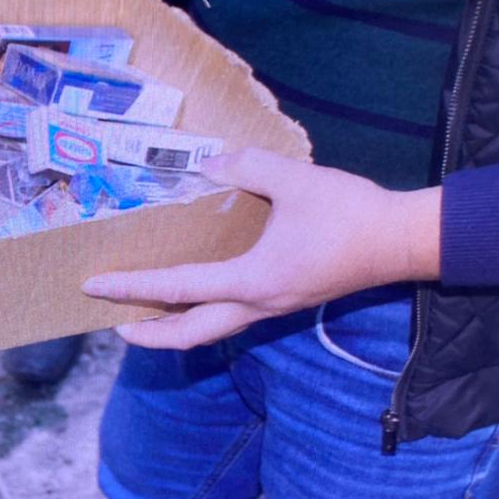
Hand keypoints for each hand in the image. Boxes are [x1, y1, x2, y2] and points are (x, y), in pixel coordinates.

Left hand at [81, 148, 440, 348]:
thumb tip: (209, 163)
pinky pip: (234, 315)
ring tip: (146, 313)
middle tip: (114, 323)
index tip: (94, 285)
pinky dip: (204, 311)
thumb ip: (247, 167)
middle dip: (149, 334)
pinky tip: (197, 290)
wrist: (404, 241)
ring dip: (176, 327)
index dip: (131, 286)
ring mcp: (274, 306)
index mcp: (252, 280)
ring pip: (213, 329)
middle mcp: (258, 304)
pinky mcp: (287, 299)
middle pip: (190, 335)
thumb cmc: (351, 213)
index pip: (177, 287)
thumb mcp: (295, 179)